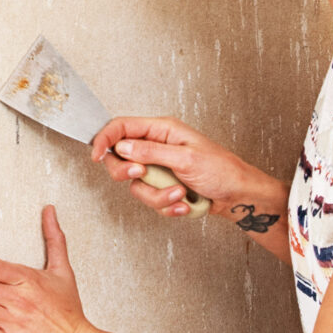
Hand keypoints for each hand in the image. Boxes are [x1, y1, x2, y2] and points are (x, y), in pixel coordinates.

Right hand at [89, 116, 284, 227]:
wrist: (237, 195)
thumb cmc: (222, 170)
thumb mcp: (186, 158)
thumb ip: (151, 151)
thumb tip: (122, 146)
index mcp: (162, 130)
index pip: (121, 126)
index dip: (104, 139)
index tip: (96, 155)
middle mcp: (156, 147)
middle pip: (120, 158)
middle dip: (128, 173)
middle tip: (142, 176)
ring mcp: (159, 169)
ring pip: (136, 186)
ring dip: (157, 196)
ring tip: (180, 194)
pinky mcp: (163, 187)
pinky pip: (150, 200)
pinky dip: (166, 206)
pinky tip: (183, 204)